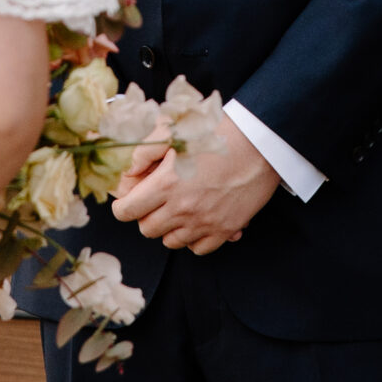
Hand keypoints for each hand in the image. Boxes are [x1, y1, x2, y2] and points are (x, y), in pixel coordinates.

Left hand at [109, 110, 277, 254]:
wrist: (258, 143)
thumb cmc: (216, 133)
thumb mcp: (174, 132)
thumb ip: (144, 151)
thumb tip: (128, 171)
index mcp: (166, 183)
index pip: (127, 211)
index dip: (123, 206)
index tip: (128, 200)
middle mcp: (183, 208)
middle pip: (147, 229)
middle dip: (146, 216)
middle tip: (155, 201)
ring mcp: (204, 222)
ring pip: (170, 242)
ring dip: (169, 227)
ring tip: (178, 208)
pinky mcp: (224, 230)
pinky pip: (198, 248)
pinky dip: (193, 238)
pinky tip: (197, 219)